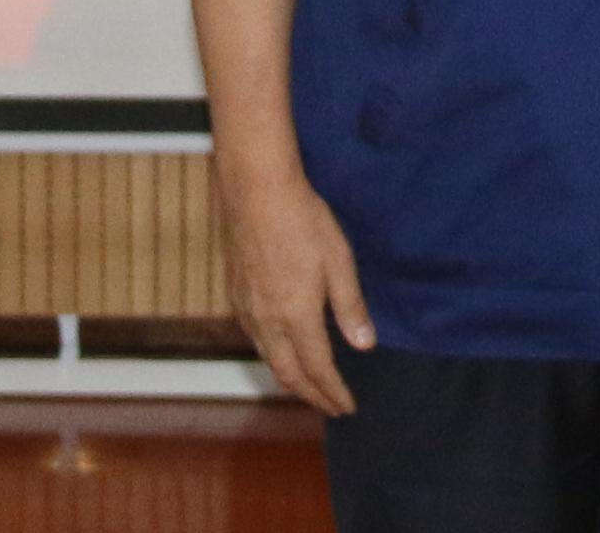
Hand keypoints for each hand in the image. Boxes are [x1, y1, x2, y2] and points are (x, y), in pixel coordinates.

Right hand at [220, 152, 373, 415]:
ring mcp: (247, 309)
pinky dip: (272, 356)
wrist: (256, 192)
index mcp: (297, 316)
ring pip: (268, 359)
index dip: (334, 393)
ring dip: (290, 379)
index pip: (318, 369)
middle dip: (311, 396)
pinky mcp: (235, 295)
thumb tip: (364, 346)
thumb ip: (350, 307)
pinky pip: (254, 340)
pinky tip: (281, 349)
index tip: (347, 408)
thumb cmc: (304, 221)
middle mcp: (267, 321)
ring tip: (308, 387)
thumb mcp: (339, 262)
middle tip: (330, 407)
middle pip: (288, 374)